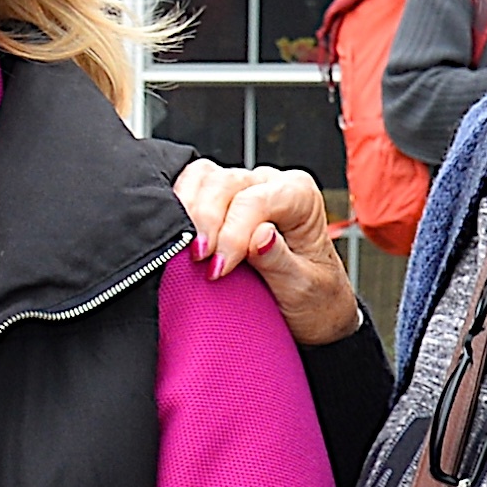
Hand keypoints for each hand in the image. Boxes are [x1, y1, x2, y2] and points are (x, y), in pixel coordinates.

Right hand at [174, 161, 365, 345]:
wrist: (308, 308)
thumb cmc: (312, 296)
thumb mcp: (302, 287)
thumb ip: (280, 261)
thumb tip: (260, 236)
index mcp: (300, 196)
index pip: (256, 201)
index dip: (232, 233)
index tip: (218, 269)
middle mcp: (270, 184)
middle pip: (226, 183)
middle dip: (206, 221)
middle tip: (198, 261)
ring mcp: (242, 187)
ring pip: (203, 178)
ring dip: (187, 211)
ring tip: (184, 249)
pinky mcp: (218, 198)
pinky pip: (190, 185)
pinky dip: (177, 204)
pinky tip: (174, 232)